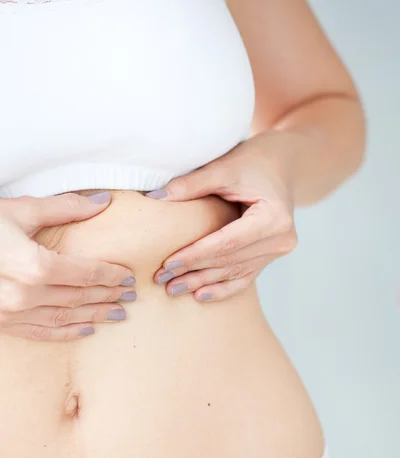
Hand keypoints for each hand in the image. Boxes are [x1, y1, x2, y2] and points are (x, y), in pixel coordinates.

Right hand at [0, 192, 135, 340]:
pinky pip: (40, 333)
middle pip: (78, 296)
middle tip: (131, 296)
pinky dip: (65, 332)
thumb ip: (64, 208)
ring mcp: (10, 313)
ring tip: (118, 314)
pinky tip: (86, 329)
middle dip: (108, 295)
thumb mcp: (18, 211)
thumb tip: (103, 202)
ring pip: (64, 317)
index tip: (129, 276)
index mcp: (32, 265)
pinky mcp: (1, 323)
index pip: (85, 273)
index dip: (110, 275)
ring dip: (94, 315)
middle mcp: (23, 294)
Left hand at [150, 132, 297, 301]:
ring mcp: (278, 250)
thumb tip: (155, 198)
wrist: (281, 164)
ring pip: (235, 273)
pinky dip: (223, 288)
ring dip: (203, 283)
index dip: (195, 255)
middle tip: (162, 280)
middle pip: (230, 262)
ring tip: (173, 289)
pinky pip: (245, 277)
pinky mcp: (271, 256)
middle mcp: (281, 239)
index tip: (167, 264)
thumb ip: (192, 184)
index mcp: (273, 218)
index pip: (226, 243)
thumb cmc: (253, 162)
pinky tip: (200, 296)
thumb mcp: (224, 167)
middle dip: (194, 272)